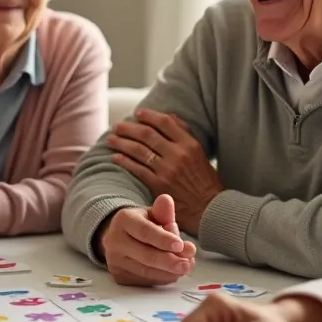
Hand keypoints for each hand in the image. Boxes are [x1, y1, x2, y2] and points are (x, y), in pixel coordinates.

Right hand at [100, 194, 196, 285]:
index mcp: (123, 220)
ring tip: (185, 267)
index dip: (163, 239)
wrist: (122, 238)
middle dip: (169, 261)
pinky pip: (145, 281)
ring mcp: (115, 261)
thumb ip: (162, 211)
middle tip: (187, 263)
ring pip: (146, 272)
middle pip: (145, 255)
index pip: (144, 231)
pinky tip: (173, 273)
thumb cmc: (143, 225)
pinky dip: (162, 278)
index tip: (180, 245)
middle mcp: (114, 241)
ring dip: (169, 272)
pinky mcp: (119, 276)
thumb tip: (166, 200)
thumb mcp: (153, 214)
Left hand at [107, 109, 223, 233]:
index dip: (149, 116)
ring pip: (139, 150)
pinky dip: (124, 161)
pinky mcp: (158, 185)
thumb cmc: (205, 181)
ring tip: (111, 139)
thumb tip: (171, 117)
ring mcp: (167, 170)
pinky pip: (137, 169)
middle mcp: (178, 154)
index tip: (137, 113)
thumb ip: (185, 134)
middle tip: (118, 126)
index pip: (165, 122)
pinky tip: (116, 157)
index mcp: (190, 144)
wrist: (210, 208)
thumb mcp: (200, 153)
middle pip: (147, 134)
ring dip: (122, 143)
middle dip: (129, 128)